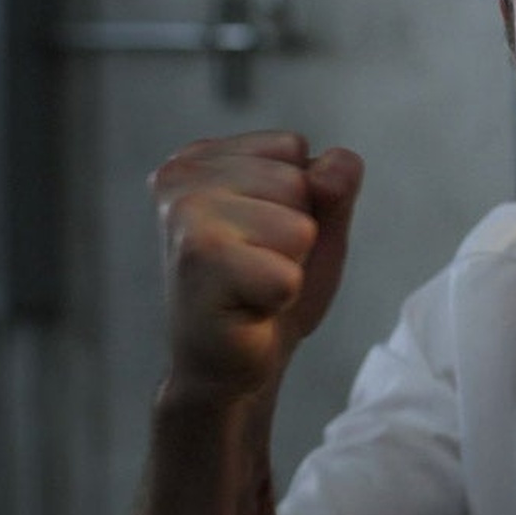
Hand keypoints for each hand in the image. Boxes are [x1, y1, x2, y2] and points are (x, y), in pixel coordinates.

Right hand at [149, 132, 362, 404]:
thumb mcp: (317, 221)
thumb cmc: (266, 286)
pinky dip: (280, 300)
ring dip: (288, 268)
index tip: (259, 236)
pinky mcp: (198, 265)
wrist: (228, 367)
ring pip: (298, 227)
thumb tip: (328, 172)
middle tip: (254, 267)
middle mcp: (179, 178)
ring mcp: (184, 218)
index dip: (297, 200)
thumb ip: (335, 181)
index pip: (291, 147)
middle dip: (294, 234)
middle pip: (297, 182)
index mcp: (198, 158)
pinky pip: (288, 275)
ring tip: (250, 285)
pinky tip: (245, 309)